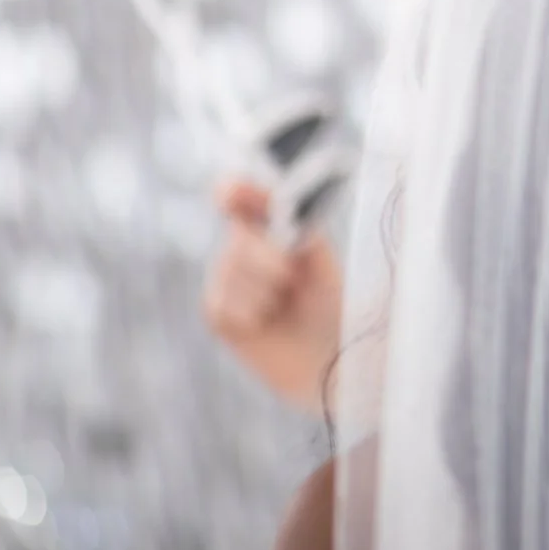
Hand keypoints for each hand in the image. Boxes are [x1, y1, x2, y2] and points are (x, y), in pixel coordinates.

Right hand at [203, 178, 345, 410]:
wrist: (328, 358)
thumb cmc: (332, 306)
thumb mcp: (323, 265)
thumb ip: (302, 237)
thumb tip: (281, 216)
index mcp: (270, 229)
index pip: (241, 199)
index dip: (234, 192)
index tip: (231, 192)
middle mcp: (242, 249)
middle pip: (240, 239)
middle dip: (269, 258)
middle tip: (290, 280)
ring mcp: (225, 281)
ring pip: (231, 271)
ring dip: (265, 292)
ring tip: (283, 307)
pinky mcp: (217, 313)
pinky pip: (224, 303)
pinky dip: (251, 314)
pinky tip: (265, 323)